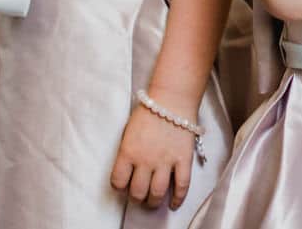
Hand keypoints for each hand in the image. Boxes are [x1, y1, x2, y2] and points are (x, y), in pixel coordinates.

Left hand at [109, 95, 198, 209]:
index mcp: (128, 152)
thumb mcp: (128, 132)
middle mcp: (145, 160)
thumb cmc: (148, 111)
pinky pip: (181, 185)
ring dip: (153, 201)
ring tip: (153, 201)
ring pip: (157, 193)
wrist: (172, 98)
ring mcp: (166, 161)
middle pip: (138, 191)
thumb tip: (128, 171)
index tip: (124, 186)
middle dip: (137, 198)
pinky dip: (177, 199)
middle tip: (139, 196)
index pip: (118, 182)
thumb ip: (127, 153)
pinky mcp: (183, 160)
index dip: (120, 187)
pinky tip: (173, 204)